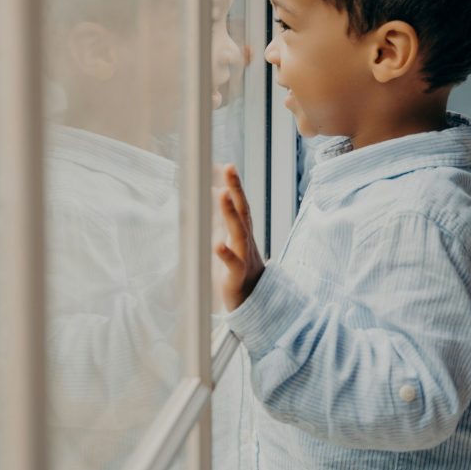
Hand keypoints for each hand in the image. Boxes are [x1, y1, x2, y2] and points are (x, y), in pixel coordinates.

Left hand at [214, 164, 266, 311]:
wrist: (255, 305)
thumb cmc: (240, 271)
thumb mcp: (231, 240)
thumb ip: (223, 218)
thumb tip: (214, 191)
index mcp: (243, 233)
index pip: (240, 204)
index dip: (234, 184)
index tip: (224, 165)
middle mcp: (246, 242)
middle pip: (243, 211)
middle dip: (236, 188)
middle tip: (229, 167)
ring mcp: (244, 258)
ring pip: (239, 232)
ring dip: (230, 212)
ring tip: (221, 193)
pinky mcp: (236, 277)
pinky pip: (233, 264)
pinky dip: (226, 254)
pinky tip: (217, 244)